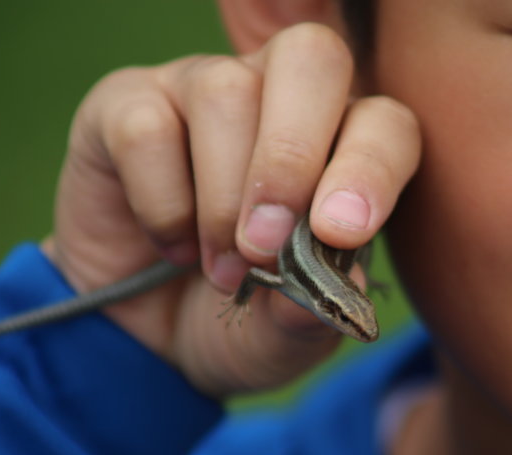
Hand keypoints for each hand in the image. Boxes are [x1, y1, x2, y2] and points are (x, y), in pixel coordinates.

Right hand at [43, 23, 420, 397]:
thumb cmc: (242, 318)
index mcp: (343, 145)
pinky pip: (146, 127)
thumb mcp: (285, 338)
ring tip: (220, 270)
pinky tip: (169, 245)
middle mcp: (280, 98)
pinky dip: (161, 201)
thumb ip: (314, 312)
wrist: (151, 339)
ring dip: (222, 200)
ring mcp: (202, 90)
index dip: (370, 167)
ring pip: (224, 92)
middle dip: (292, 155)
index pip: (383, 123)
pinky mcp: (128, 106)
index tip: (341, 233)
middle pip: (310, 59)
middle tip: (266, 245)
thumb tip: (344, 281)